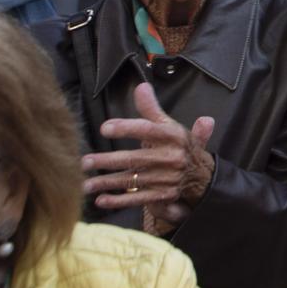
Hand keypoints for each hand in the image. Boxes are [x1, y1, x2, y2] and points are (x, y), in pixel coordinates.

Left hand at [80, 83, 214, 229]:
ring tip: (85, 184)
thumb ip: (152, 109)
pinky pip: (138, 199)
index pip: (148, 130)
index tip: (104, 128)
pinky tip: (100, 200)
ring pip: (133, 180)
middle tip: (85, 162)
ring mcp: (167, 178)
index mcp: (174, 136)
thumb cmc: (179, 146)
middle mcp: (172, 157)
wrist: (201, 175)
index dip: (127, 128)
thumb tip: (141, 87)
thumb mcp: (170, 126)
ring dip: (107, 183)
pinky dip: (119, 201)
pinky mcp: (163, 195)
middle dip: (108, 161)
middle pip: (135, 158)